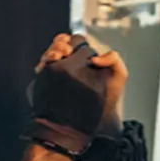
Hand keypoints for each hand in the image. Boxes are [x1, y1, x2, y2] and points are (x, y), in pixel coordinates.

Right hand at [25, 33, 128, 156]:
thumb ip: (114, 59)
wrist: (100, 120)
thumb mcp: (118, 75)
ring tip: (55, 58)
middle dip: (58, 46)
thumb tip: (94, 59)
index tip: (70, 48)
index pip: (71, 42)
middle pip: (58, 47)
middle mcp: (70, 65)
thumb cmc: (109, 97)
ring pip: (48, 57)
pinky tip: (43, 68)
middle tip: (64, 52)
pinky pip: (41, 73)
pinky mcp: (50, 86)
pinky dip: (41, 66)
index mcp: (83, 59)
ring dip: (49, 54)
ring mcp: (59, 76)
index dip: (68, 40)